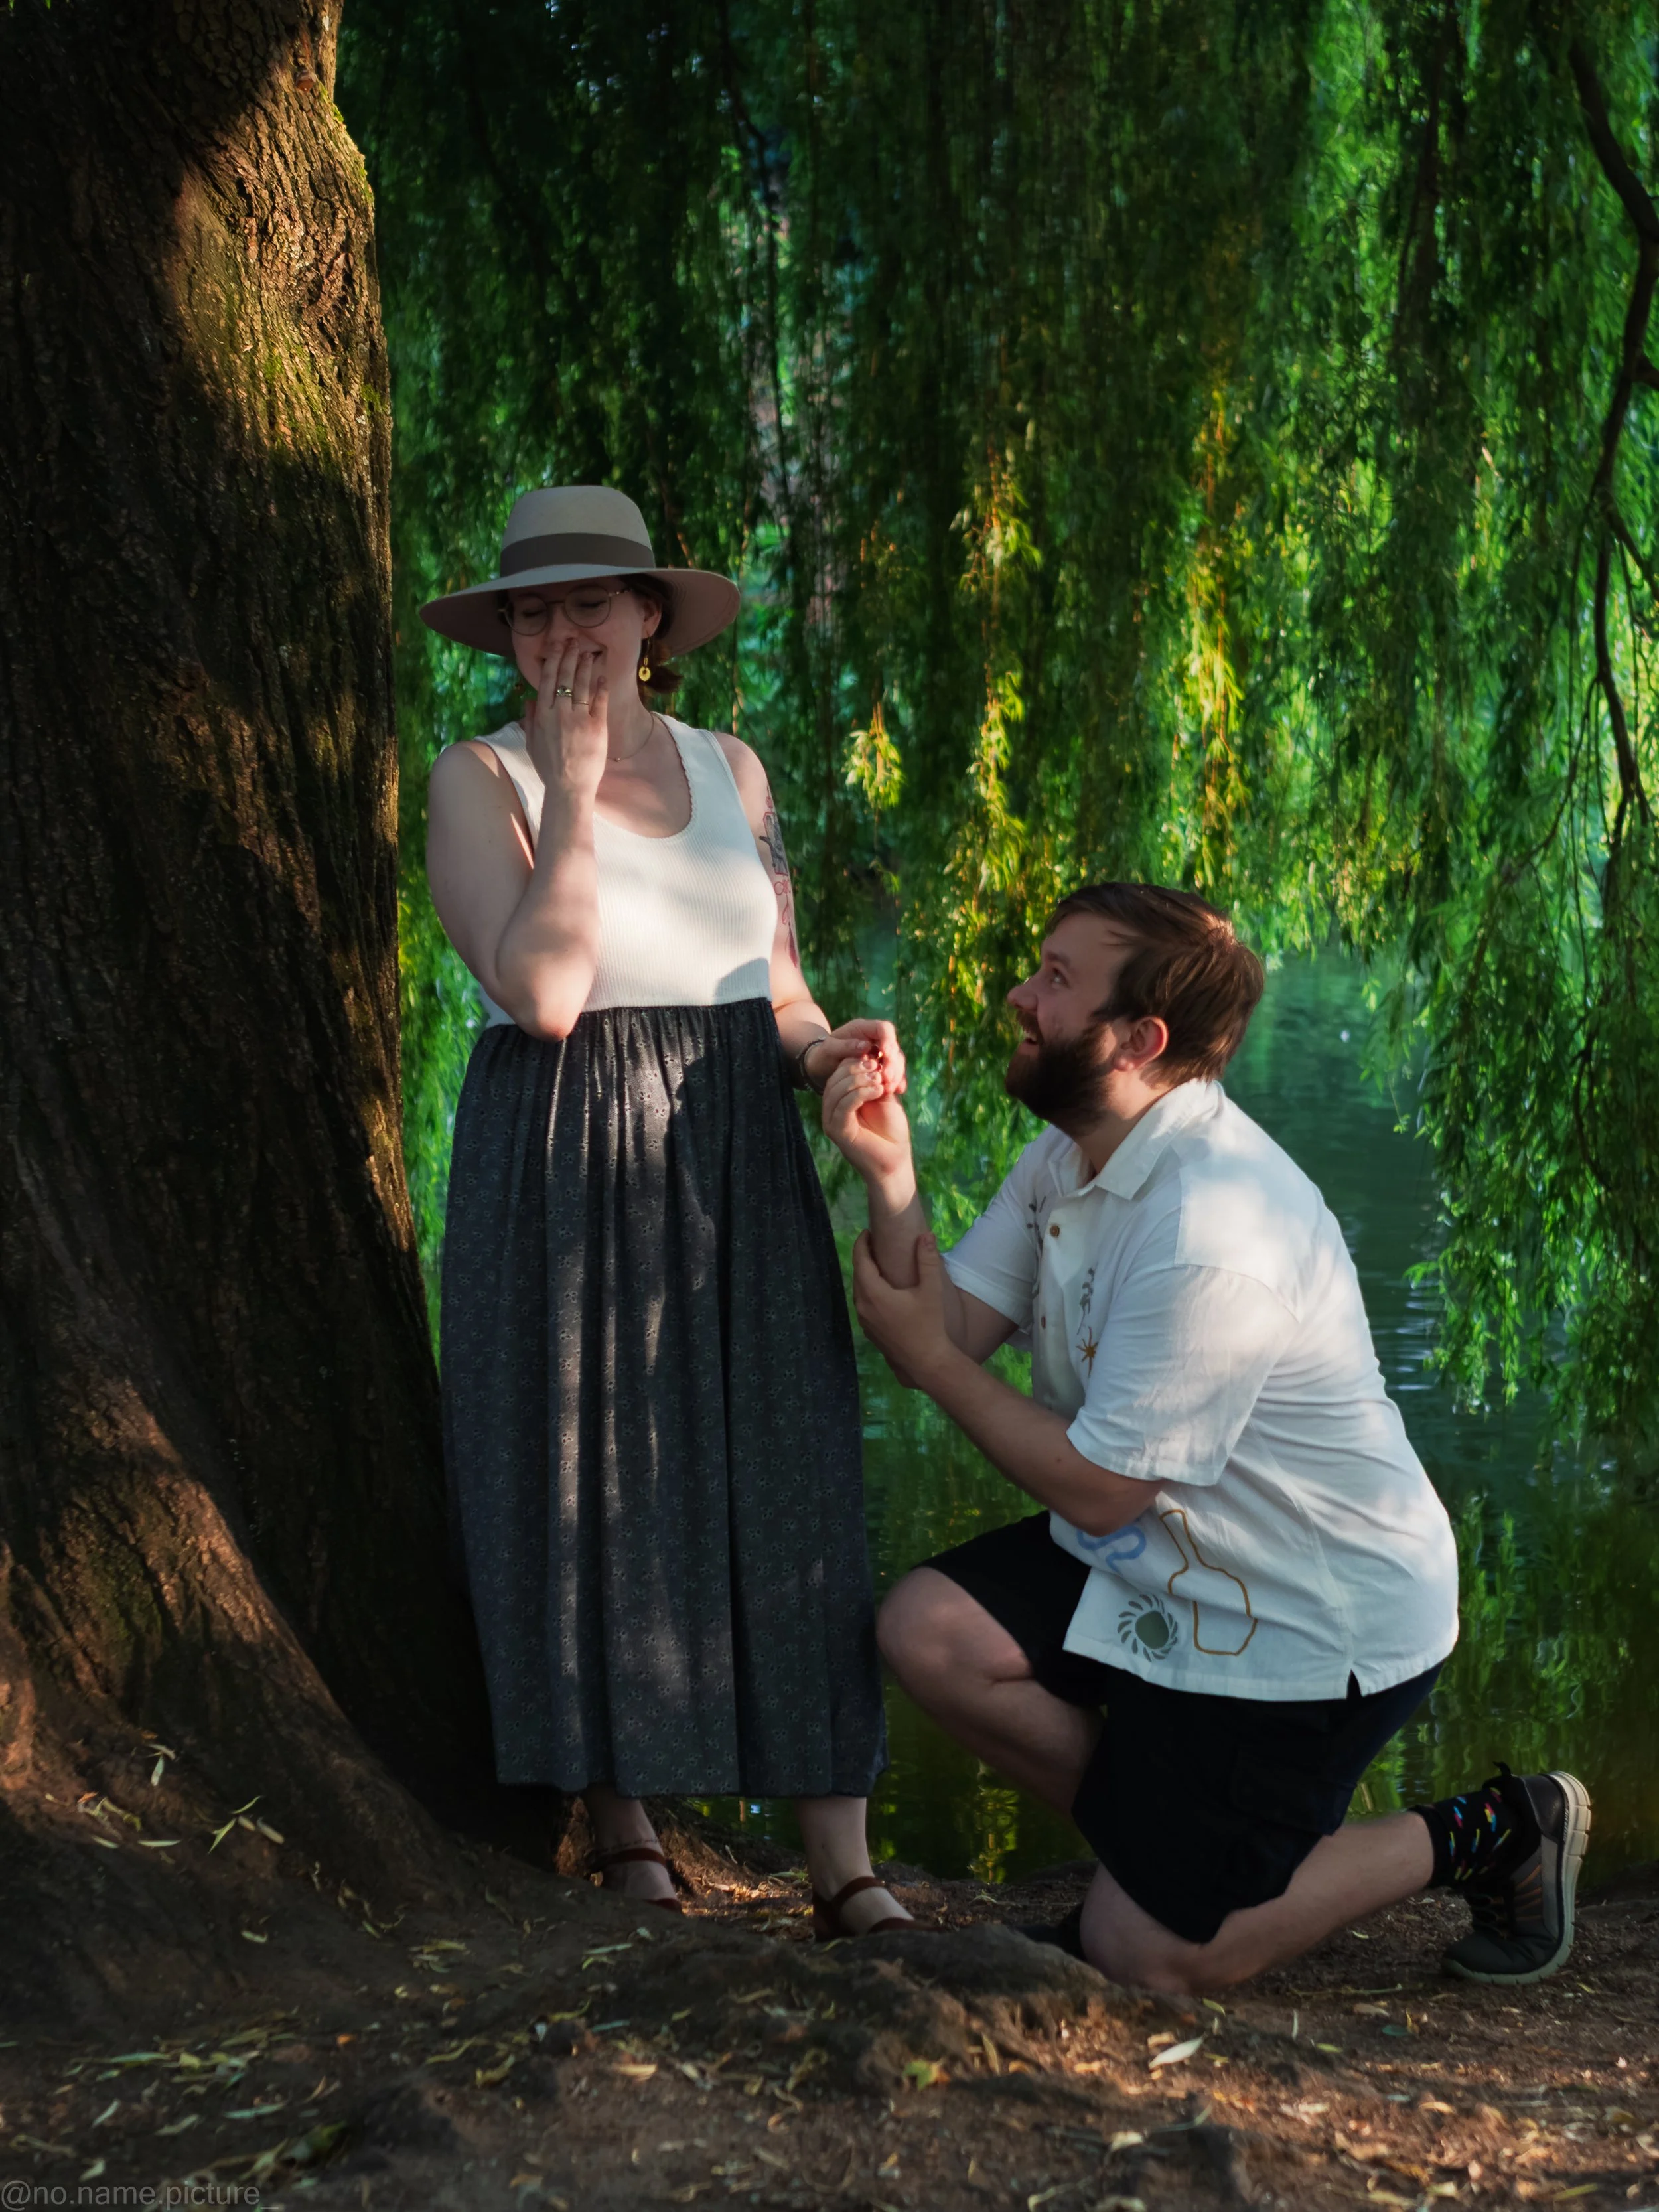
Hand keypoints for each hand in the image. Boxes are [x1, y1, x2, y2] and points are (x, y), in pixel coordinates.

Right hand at [525, 634, 608, 800]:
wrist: (569, 788)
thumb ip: (530, 721)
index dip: (552, 660)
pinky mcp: (597, 727)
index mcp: (542, 716)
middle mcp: (560, 714)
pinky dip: (601, 687)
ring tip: (589, 653)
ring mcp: (579, 719)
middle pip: (565, 678)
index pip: (547, 681)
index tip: (556, 646)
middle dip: (569, 656)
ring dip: (586, 666)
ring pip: (583, 685)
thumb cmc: (549, 769)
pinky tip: (603, 675)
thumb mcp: (532, 744)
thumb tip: (529, 700)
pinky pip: (600, 701)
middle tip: (574, 640)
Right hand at [821, 1049, 912, 1187]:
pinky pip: (843, 1105)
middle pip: (835, 1078)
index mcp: (840, 1099)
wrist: (895, 1160)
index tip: (877, 1057)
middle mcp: (832, 1109)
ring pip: (837, 1090)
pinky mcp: (837, 1131)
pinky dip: (861, 1093)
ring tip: (880, 1080)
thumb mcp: (884, 1097)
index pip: (840, 1071)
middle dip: (858, 1068)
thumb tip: (871, 1055)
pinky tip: (878, 1090)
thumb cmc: (891, 1130)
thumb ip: (875, 1079)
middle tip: (878, 1067)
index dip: (857, 1060)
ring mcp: (831, 1120)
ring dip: (860, 1080)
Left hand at [828, 1018, 906, 1096]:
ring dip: (897, 1073)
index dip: (888, 1040)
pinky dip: (898, 1080)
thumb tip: (866, 1046)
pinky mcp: (882, 1067)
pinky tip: (898, 1090)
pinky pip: (895, 1072)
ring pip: (897, 1060)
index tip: (886, 1054)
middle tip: (887, 1078)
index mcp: (863, 1029)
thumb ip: (845, 1046)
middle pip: (893, 1046)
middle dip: (893, 1062)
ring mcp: (880, 1053)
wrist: (822, 1067)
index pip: (883, 1028)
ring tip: (890, 1088)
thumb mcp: (828, 1049)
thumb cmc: (823, 1055)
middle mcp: (875, 1039)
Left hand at [852, 1229, 955, 1390]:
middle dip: (864, 1257)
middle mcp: (863, 1306)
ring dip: (865, 1275)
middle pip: (857, 1274)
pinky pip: (863, 1304)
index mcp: (873, 1293)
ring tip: (878, 1263)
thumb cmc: (929, 1325)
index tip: (868, 1231)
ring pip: (858, 1290)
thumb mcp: (931, 1291)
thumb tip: (926, 1235)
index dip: (862, 1243)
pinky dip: (868, 1291)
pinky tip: (881, 1290)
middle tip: (875, 1243)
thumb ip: (927, 1260)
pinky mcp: (869, 1331)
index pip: (860, 1260)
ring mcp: (864, 1321)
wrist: (926, 1362)